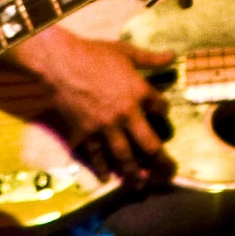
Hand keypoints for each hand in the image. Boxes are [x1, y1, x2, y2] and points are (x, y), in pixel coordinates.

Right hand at [41, 34, 174, 185]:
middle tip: (169, 172)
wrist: (61, 63)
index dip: (164, 112)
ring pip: (125, 156)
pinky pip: (97, 156)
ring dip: (135, 172)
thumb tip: (173, 55)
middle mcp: (127, 115)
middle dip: (161, 161)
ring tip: (141, 183)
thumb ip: (150, 58)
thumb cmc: (94, 54)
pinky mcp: (88, 133)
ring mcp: (107, 127)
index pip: (161, 108)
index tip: (162, 115)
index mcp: (139, 92)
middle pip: (149, 144)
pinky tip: (108, 178)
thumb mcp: (125, 52)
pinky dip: (102, 168)